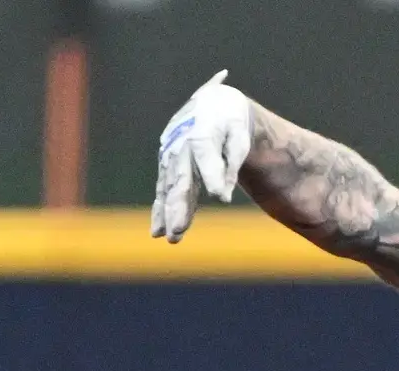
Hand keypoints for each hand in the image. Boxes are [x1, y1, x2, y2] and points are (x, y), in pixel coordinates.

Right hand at [151, 70, 252, 242]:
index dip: (212, 175)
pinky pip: (164, 189)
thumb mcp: (240, 136)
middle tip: (177, 230)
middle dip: (178, 205)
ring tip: (169, 237)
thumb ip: (232, 162)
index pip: (206, 155)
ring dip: (168, 213)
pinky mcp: (168, 165)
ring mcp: (171, 155)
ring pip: (169, 188)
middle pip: (180, 178)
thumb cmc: (231, 123)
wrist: (213, 105)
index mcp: (202, 131)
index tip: (220, 197)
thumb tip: (222, 197)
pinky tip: (158, 230)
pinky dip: (161, 209)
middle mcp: (180, 144)